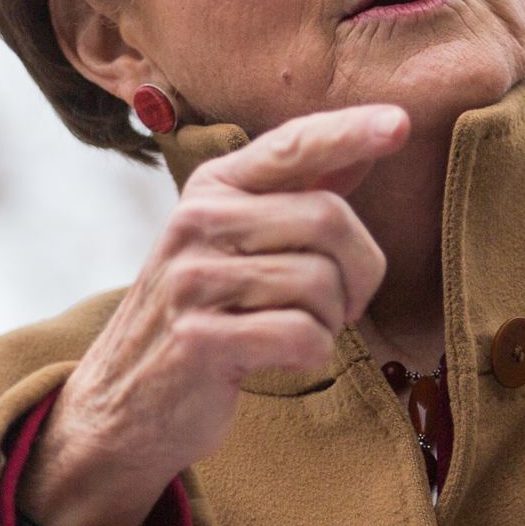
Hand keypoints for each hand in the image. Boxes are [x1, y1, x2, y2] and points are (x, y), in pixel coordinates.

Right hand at [21, 104, 405, 525]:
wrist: (124, 402)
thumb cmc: (201, 314)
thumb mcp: (237, 239)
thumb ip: (302, 189)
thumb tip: (375, 137)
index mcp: (213, 187)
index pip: (291, 145)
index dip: (348, 131)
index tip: (400, 123)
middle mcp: (197, 221)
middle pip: (329, 218)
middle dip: (360, 270)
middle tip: (341, 304)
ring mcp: (192, 280)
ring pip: (320, 283)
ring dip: (329, 321)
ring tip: (294, 332)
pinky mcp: (198, 340)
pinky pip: (301, 335)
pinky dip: (312, 354)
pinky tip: (284, 359)